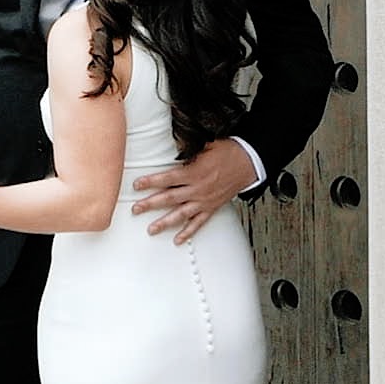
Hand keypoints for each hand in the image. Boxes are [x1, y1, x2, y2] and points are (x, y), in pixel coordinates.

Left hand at [130, 140, 255, 243]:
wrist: (248, 162)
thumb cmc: (227, 152)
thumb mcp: (205, 145)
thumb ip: (186, 148)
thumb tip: (171, 143)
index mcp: (194, 172)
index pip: (167, 178)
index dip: (150, 182)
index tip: (137, 185)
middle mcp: (197, 189)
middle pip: (170, 198)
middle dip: (151, 204)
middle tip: (136, 209)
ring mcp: (204, 200)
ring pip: (181, 214)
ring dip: (165, 222)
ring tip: (151, 229)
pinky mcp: (212, 208)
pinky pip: (198, 223)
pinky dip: (188, 232)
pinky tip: (178, 239)